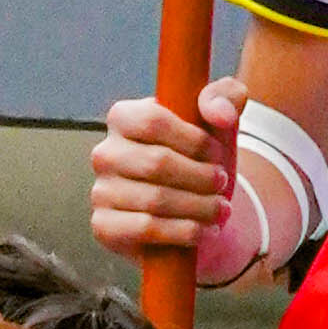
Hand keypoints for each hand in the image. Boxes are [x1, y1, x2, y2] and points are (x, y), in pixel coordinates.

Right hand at [91, 77, 238, 263]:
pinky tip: (206, 231)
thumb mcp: (219, 120)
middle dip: (201, 176)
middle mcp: (104, 153)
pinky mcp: (104, 227)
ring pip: (155, 200)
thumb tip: (219, 114)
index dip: (193, 139)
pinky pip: (146, 229)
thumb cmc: (200, 156)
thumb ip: (227, 97)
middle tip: (222, 183)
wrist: (191, 205)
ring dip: (199, 206)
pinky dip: (184, 232)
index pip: (153, 121)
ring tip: (220, 208)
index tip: (217, 152)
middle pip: (157, 162)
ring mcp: (100, 192)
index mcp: (123, 117)